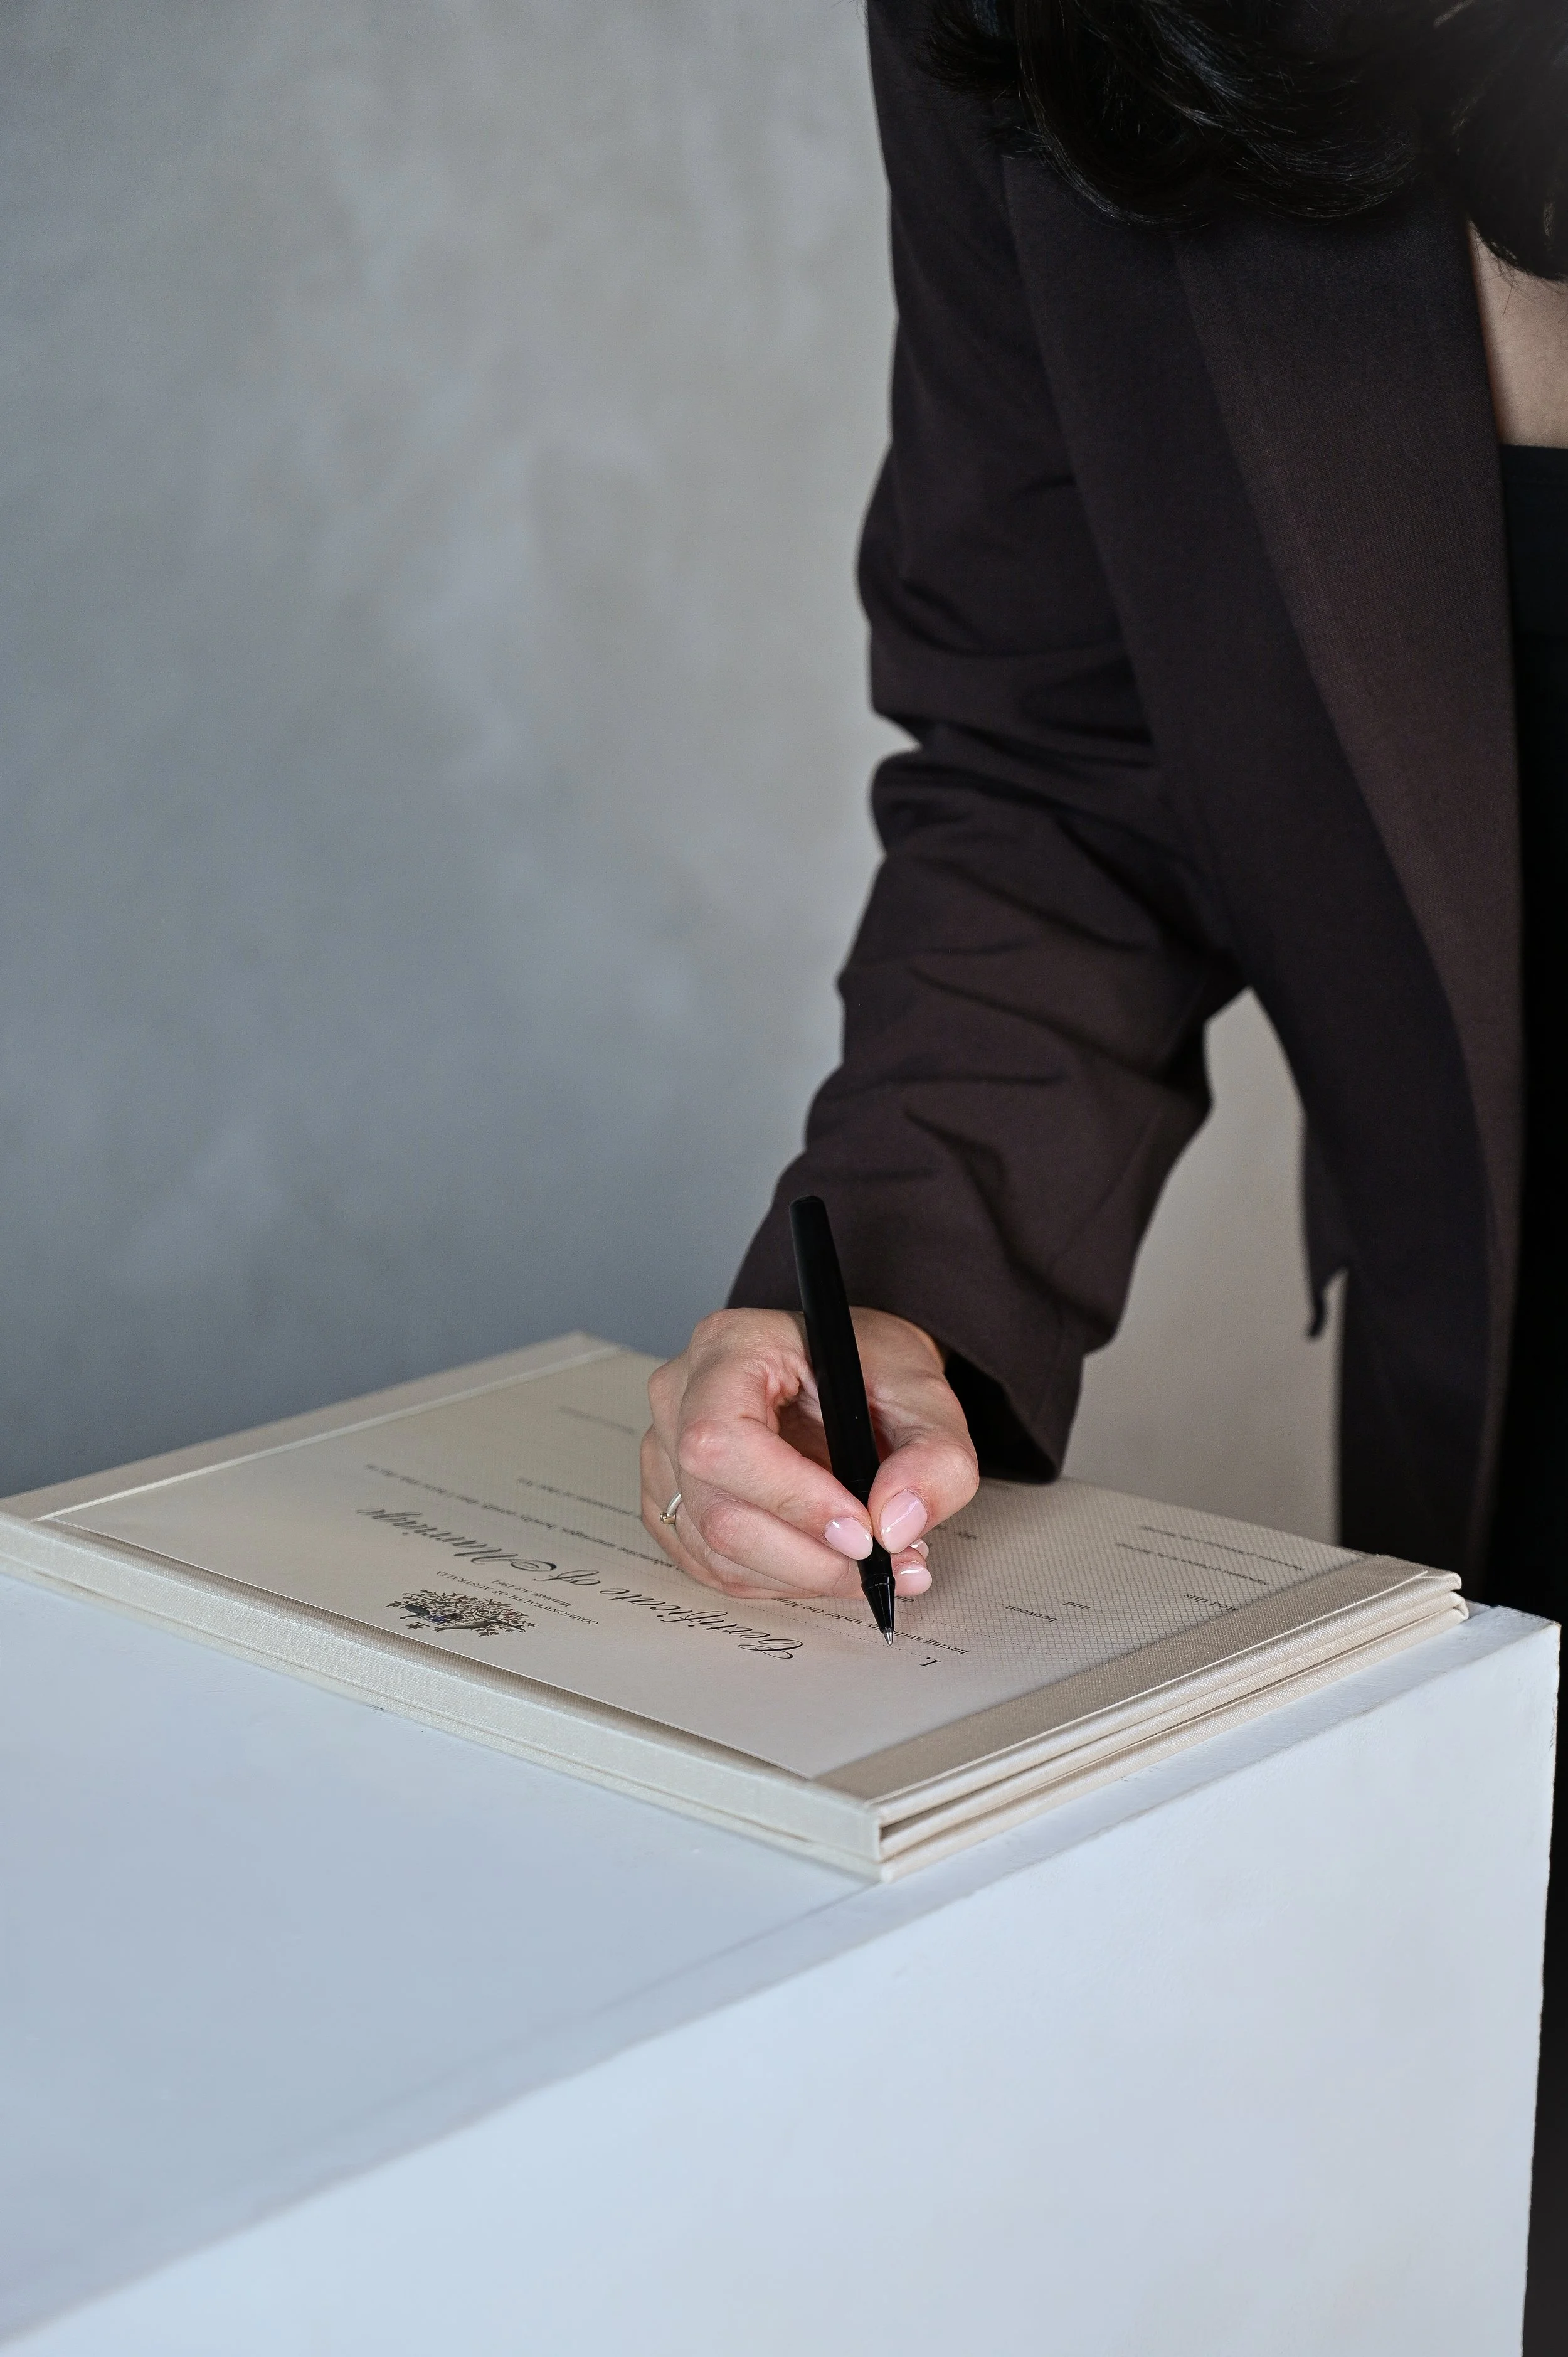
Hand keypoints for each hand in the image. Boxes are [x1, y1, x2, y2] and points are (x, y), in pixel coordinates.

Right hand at [641, 1307, 979, 1601]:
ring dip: (800, 1575)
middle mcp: (681, 1395)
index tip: (862, 1533)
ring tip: (868, 1563)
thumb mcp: (927, 1398)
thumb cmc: (872, 1369)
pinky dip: (776, 1578)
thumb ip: (934, 1458)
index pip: (724, 1438)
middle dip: (809, 1557)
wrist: (851, 1373)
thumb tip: (896, 1525)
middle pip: (717, 1508)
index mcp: (731, 1346)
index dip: (792, 1499)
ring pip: (714, 1549)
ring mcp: (666, 1449)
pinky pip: (711, 1564)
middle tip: (884, 1564)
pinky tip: (823, 1559)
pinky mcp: (671, 1497)